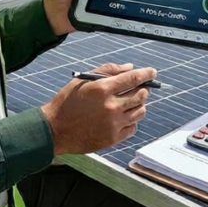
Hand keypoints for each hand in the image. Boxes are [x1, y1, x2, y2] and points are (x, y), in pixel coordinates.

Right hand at [40, 63, 155, 154]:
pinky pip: (132, 127)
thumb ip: (107, 70)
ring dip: (140, 104)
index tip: (152, 72)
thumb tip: (129, 68)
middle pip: (140, 95)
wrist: (55, 130)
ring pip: (140, 112)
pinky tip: (124, 116)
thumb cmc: (67, 102)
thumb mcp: (83, 80)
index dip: (146, 74)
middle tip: (141, 87)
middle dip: (144, 89)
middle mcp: (111, 107)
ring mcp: (113, 124)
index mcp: (102, 89)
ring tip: (132, 101)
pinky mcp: (112, 138)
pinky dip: (132, 120)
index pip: (133, 78)